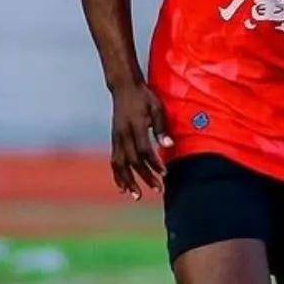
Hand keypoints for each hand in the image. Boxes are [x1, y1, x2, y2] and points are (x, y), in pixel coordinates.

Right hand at [110, 81, 172, 199]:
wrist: (124, 87)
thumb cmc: (144, 97)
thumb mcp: (157, 108)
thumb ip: (161, 128)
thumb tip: (169, 145)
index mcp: (135, 125)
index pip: (144, 149)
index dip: (154, 163)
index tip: (165, 173)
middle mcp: (123, 134)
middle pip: (133, 161)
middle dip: (145, 177)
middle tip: (158, 189)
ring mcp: (116, 138)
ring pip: (119, 164)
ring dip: (127, 181)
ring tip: (136, 196)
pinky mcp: (114, 140)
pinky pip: (114, 161)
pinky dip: (117, 175)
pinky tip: (123, 187)